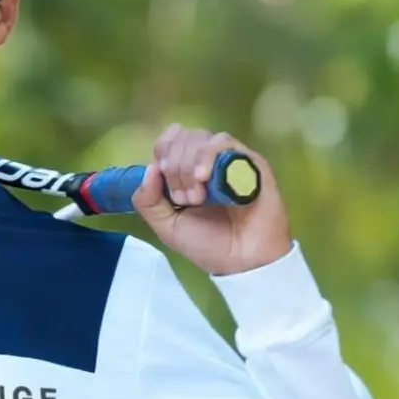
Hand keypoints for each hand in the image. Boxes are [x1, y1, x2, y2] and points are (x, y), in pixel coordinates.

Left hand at [131, 124, 291, 275]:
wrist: (243, 262)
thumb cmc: (208, 244)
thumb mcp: (166, 226)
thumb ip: (148, 200)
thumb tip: (149, 168)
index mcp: (186, 171)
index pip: (169, 140)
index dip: (162, 152)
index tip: (161, 175)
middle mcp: (208, 161)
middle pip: (183, 137)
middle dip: (175, 166)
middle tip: (182, 198)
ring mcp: (229, 160)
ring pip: (202, 137)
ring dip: (189, 164)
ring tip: (196, 197)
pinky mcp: (251, 163)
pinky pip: (225, 143)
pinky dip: (207, 157)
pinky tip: (204, 179)